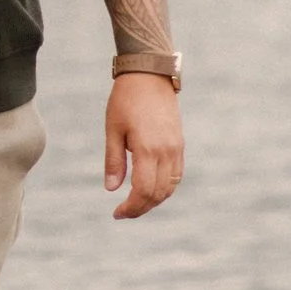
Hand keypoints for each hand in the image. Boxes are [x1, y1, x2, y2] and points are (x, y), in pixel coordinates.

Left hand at [105, 73, 183, 219]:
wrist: (150, 75)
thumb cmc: (125, 100)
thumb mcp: (113, 129)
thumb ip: (113, 161)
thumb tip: (110, 189)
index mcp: (147, 149)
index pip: (143, 191)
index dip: (131, 207)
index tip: (117, 213)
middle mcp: (166, 152)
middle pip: (158, 194)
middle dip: (141, 208)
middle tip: (123, 212)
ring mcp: (176, 149)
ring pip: (170, 188)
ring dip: (153, 200)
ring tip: (134, 202)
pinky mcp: (179, 144)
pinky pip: (176, 175)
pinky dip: (164, 188)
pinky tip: (149, 187)